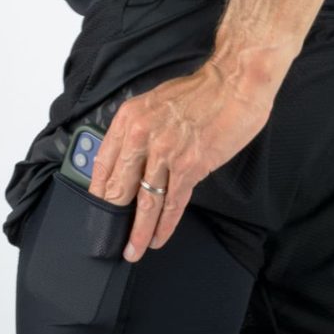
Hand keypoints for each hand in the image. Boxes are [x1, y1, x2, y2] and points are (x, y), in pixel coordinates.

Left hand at [88, 61, 276, 261]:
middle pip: (120, 187)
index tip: (98, 209)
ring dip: (138, 231)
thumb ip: (141, 130)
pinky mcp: (190, 166)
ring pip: (146, 202)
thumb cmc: (201, 91)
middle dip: (113, 218)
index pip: (103, 164)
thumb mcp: (155, 102)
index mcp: (129, 119)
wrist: (234, 83)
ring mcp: (165, 152)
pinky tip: (158, 237)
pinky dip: (165, 224)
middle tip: (109, 239)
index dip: (99, 192)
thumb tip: (134, 159)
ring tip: (133, 250)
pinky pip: (173, 203)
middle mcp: (141, 136)